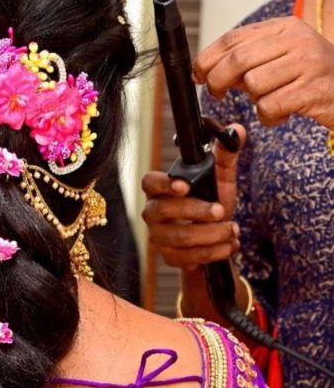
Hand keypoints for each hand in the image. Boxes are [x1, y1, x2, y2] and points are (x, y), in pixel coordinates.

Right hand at [141, 125, 244, 270]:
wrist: (214, 240)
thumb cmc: (212, 203)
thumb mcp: (221, 179)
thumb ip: (226, 155)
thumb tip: (238, 129)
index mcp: (160, 189)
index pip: (150, 183)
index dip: (164, 184)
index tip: (185, 186)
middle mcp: (153, 213)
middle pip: (165, 211)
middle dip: (197, 212)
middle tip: (221, 211)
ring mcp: (159, 237)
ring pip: (181, 237)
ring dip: (211, 235)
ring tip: (233, 231)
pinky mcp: (169, 257)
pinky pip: (189, 258)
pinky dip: (214, 252)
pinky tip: (229, 246)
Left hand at [194, 16, 333, 127]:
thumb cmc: (312, 77)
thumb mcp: (282, 58)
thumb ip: (248, 60)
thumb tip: (207, 70)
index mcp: (284, 27)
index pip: (234, 38)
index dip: (208, 57)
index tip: (198, 74)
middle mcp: (297, 40)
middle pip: (238, 59)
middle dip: (218, 80)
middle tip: (217, 94)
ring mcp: (307, 63)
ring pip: (253, 84)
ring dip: (254, 100)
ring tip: (269, 101)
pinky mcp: (313, 90)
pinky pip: (270, 106)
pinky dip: (269, 117)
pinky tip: (282, 115)